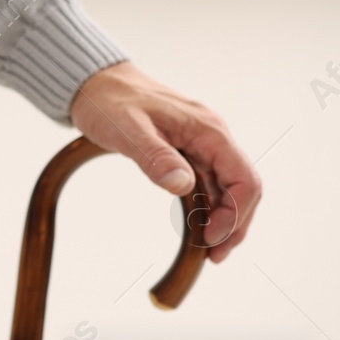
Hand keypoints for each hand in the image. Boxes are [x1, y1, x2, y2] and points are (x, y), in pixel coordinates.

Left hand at [69, 61, 261, 261]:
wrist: (95, 82)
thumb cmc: (109, 102)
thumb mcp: (127, 130)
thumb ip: (155, 156)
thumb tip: (183, 186)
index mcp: (209, 131)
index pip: (244, 178)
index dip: (236, 214)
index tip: (212, 241)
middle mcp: (212, 137)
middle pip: (242, 187)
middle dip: (234, 224)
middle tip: (213, 257)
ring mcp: (201, 144)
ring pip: (227, 187)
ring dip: (223, 219)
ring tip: (208, 251)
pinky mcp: (187, 150)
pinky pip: (208, 182)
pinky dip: (207, 207)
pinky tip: (197, 227)